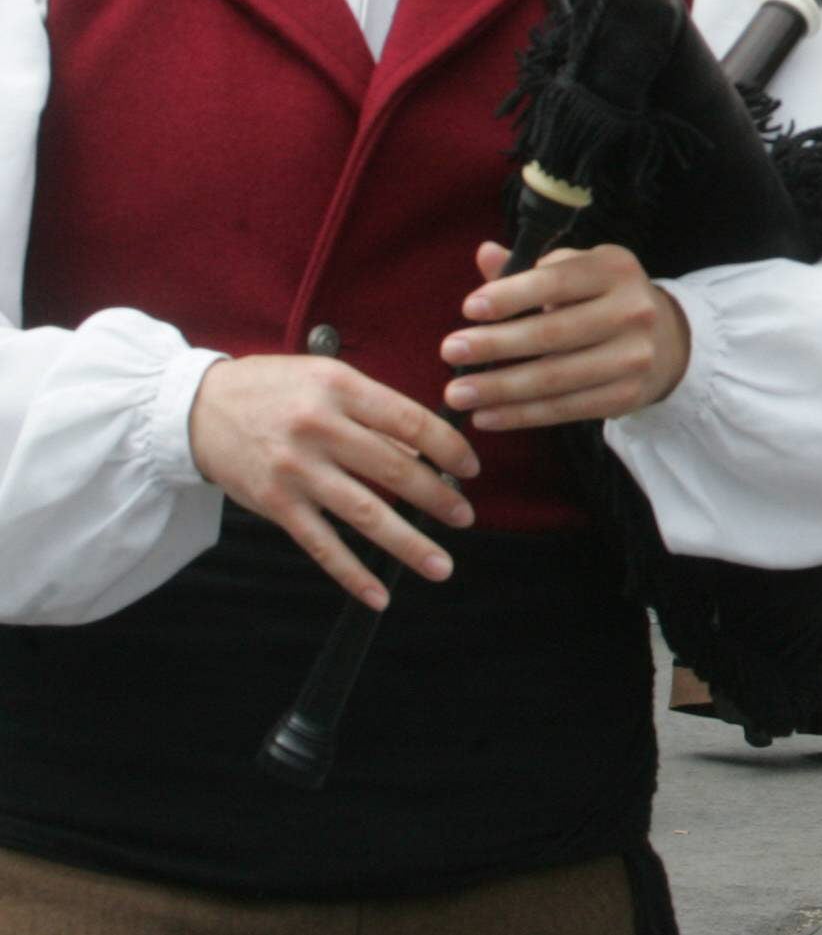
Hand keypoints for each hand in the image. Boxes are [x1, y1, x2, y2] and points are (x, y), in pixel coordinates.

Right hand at [187, 353, 480, 609]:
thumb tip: (421, 452)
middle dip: (439, 498)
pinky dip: (352, 573)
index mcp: (341, 389)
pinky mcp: (275, 504)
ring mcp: (296, 471)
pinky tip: (379, 594)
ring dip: (408, 543)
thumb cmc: (274, 389)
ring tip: (441, 565)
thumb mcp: (328, 379)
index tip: (471, 468)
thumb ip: (375, 411)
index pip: (411, 422)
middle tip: (466, 517)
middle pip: (395, 470)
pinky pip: (322, 545)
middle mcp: (320, 430)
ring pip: (365, 513)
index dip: (449, 447)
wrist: (196, 408)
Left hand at [440, 242, 690, 432]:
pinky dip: (520, 415)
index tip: (469, 308)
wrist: (667, 341)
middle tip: (450, 351)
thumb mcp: (576, 273)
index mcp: (615, 269)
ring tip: (457, 393)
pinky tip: (486, 416)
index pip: (557, 281)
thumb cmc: (602, 300)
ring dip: (499, 388)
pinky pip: (565, 409)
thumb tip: (484, 254)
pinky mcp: (627, 396)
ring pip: (555, 377)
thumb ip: (529, 269)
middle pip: (553, 333)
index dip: (512, 295)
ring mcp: (633, 356)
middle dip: (495, 345)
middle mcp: (632, 310)